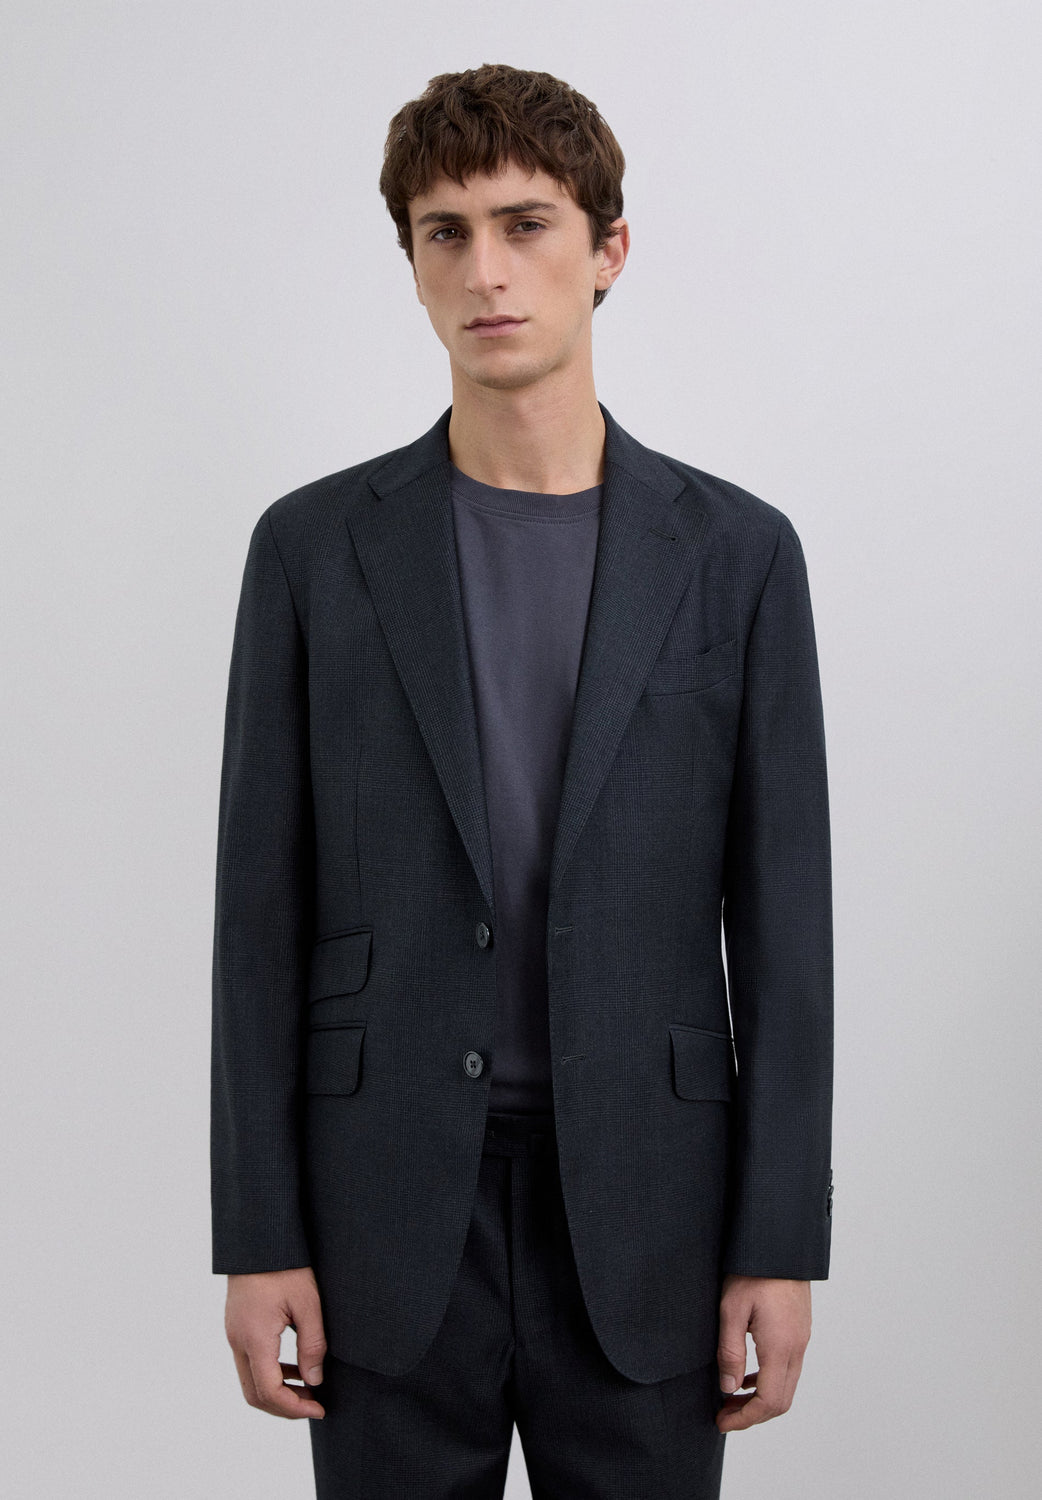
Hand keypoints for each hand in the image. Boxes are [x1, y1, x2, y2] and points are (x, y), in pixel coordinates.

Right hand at [225, 1266, 327, 1418]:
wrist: (258, 1238)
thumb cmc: (285, 1265)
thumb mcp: (308, 1302)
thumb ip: (312, 1344)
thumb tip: (315, 1380)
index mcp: (255, 1337)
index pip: (269, 1391)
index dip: (294, 1408)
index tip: (319, 1409)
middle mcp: (238, 1341)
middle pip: (254, 1394)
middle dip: (284, 1407)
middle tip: (314, 1405)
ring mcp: (234, 1335)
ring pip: (250, 1381)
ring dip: (277, 1391)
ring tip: (309, 1388)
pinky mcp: (236, 1327)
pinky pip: (249, 1363)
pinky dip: (271, 1374)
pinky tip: (295, 1367)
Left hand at [715, 1275, 810, 1432]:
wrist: (778, 1243)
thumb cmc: (752, 1271)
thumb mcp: (731, 1309)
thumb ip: (730, 1352)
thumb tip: (729, 1389)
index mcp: (781, 1346)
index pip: (769, 1401)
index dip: (745, 1418)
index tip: (722, 1422)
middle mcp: (797, 1347)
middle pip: (781, 1400)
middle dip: (753, 1415)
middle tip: (724, 1415)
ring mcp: (802, 1339)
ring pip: (787, 1385)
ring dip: (761, 1399)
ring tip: (731, 1398)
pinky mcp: (800, 1330)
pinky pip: (788, 1368)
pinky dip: (768, 1381)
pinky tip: (747, 1375)